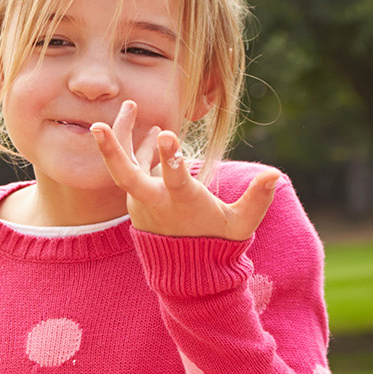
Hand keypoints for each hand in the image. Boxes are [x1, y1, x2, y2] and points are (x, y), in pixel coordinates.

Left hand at [92, 100, 279, 240]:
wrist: (186, 267)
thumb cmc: (218, 240)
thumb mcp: (241, 223)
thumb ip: (256, 199)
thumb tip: (275, 174)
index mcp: (182, 204)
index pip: (174, 179)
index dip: (170, 158)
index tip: (166, 133)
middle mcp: (155, 201)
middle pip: (126, 175)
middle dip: (111, 151)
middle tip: (97, 126)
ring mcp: (141, 199)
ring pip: (126, 165)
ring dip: (121, 137)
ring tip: (128, 105)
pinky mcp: (138, 197)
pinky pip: (133, 168)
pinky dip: (135, 148)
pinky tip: (150, 129)